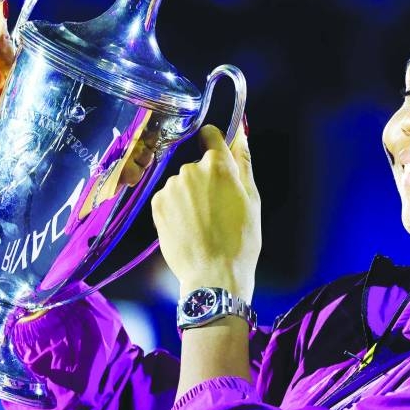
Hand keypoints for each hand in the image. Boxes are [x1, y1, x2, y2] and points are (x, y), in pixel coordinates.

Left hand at [150, 123, 260, 302]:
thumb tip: (241, 134)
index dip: (216, 143)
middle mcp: (190, 170)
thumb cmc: (240, 240)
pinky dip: (176, 208)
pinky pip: (168, 197)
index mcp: (218, 166)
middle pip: (197, 164)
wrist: (213, 275)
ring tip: (203, 222)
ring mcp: (170, 187)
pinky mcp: (157, 204)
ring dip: (190, 195)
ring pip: (182, 183)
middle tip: (218, 207)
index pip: (211, 134)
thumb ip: (244, 161)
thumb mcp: (252, 199)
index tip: (219, 156)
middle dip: (206, 179)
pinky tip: (188, 226)